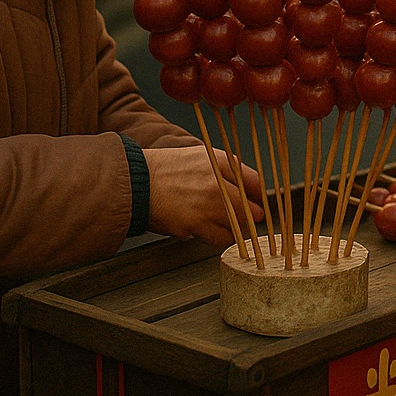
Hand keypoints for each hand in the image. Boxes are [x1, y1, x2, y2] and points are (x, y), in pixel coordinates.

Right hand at [145, 145, 264, 246]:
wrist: (136, 182)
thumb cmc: (168, 169)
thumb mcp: (202, 157)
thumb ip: (229, 170)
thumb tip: (253, 189)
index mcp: (222, 164)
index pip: (256, 185)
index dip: (258, 197)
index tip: (258, 203)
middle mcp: (217, 185)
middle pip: (251, 211)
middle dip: (251, 217)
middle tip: (248, 220)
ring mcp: (206, 207)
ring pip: (237, 228)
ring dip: (236, 230)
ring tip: (226, 225)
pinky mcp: (194, 225)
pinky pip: (219, 238)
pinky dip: (220, 237)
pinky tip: (212, 230)